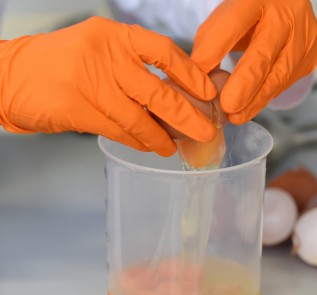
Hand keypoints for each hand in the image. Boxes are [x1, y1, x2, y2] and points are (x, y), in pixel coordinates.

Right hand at [0, 16, 217, 156]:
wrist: (9, 76)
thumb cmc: (61, 65)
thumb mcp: (99, 51)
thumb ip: (133, 67)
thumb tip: (177, 95)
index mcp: (115, 36)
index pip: (164, 52)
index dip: (191, 75)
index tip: (209, 93)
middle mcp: (105, 55)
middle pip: (158, 92)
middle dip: (187, 117)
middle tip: (206, 131)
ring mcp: (89, 81)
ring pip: (139, 118)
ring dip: (160, 137)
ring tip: (173, 147)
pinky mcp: (76, 108)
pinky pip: (117, 131)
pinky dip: (136, 141)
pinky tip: (148, 146)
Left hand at [192, 0, 316, 123]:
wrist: (286, 9)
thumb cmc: (249, 17)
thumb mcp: (225, 20)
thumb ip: (211, 44)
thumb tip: (201, 82)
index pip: (235, 22)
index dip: (216, 49)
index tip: (199, 74)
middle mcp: (287, 14)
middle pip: (264, 53)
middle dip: (244, 84)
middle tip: (227, 106)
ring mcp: (305, 35)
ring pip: (280, 74)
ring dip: (257, 99)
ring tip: (236, 116)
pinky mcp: (312, 55)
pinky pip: (289, 81)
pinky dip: (268, 95)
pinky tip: (253, 104)